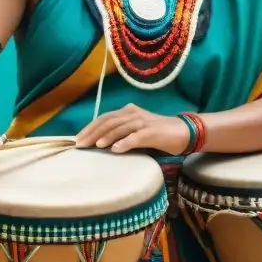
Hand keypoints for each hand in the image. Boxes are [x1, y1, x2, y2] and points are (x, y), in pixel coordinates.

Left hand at [75, 103, 189, 154]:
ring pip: (121, 127)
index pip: (105, 118)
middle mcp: (134, 114)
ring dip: (107, 137)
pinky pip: (136, 136)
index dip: (90, 127)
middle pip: (109, 121)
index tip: (78, 139)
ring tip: (96, 146)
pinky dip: (125, 142)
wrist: (183, 132)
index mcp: (128, 112)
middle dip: (93, 133)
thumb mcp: (136, 131)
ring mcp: (143, 122)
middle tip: (81, 144)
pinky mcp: (153, 131)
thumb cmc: (158, 134)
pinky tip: (116, 149)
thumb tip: (99, 143)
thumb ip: (121, 133)